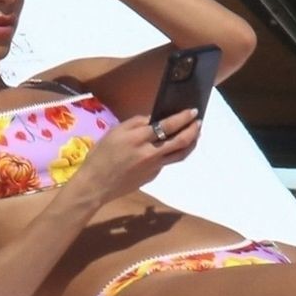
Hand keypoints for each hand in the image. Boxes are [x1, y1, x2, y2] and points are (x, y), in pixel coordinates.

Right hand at [65, 109, 200, 205]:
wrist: (96, 184)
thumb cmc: (101, 155)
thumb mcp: (114, 132)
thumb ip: (136, 123)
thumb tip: (154, 119)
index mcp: (138, 138)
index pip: (167, 125)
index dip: (182, 118)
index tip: (192, 111)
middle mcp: (150, 153)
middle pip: (180, 141)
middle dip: (193, 130)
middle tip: (198, 121)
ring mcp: (154, 167)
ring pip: (180, 154)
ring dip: (191, 143)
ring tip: (195, 135)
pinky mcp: (153, 176)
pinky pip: (167, 162)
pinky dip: (172, 153)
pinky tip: (171, 147)